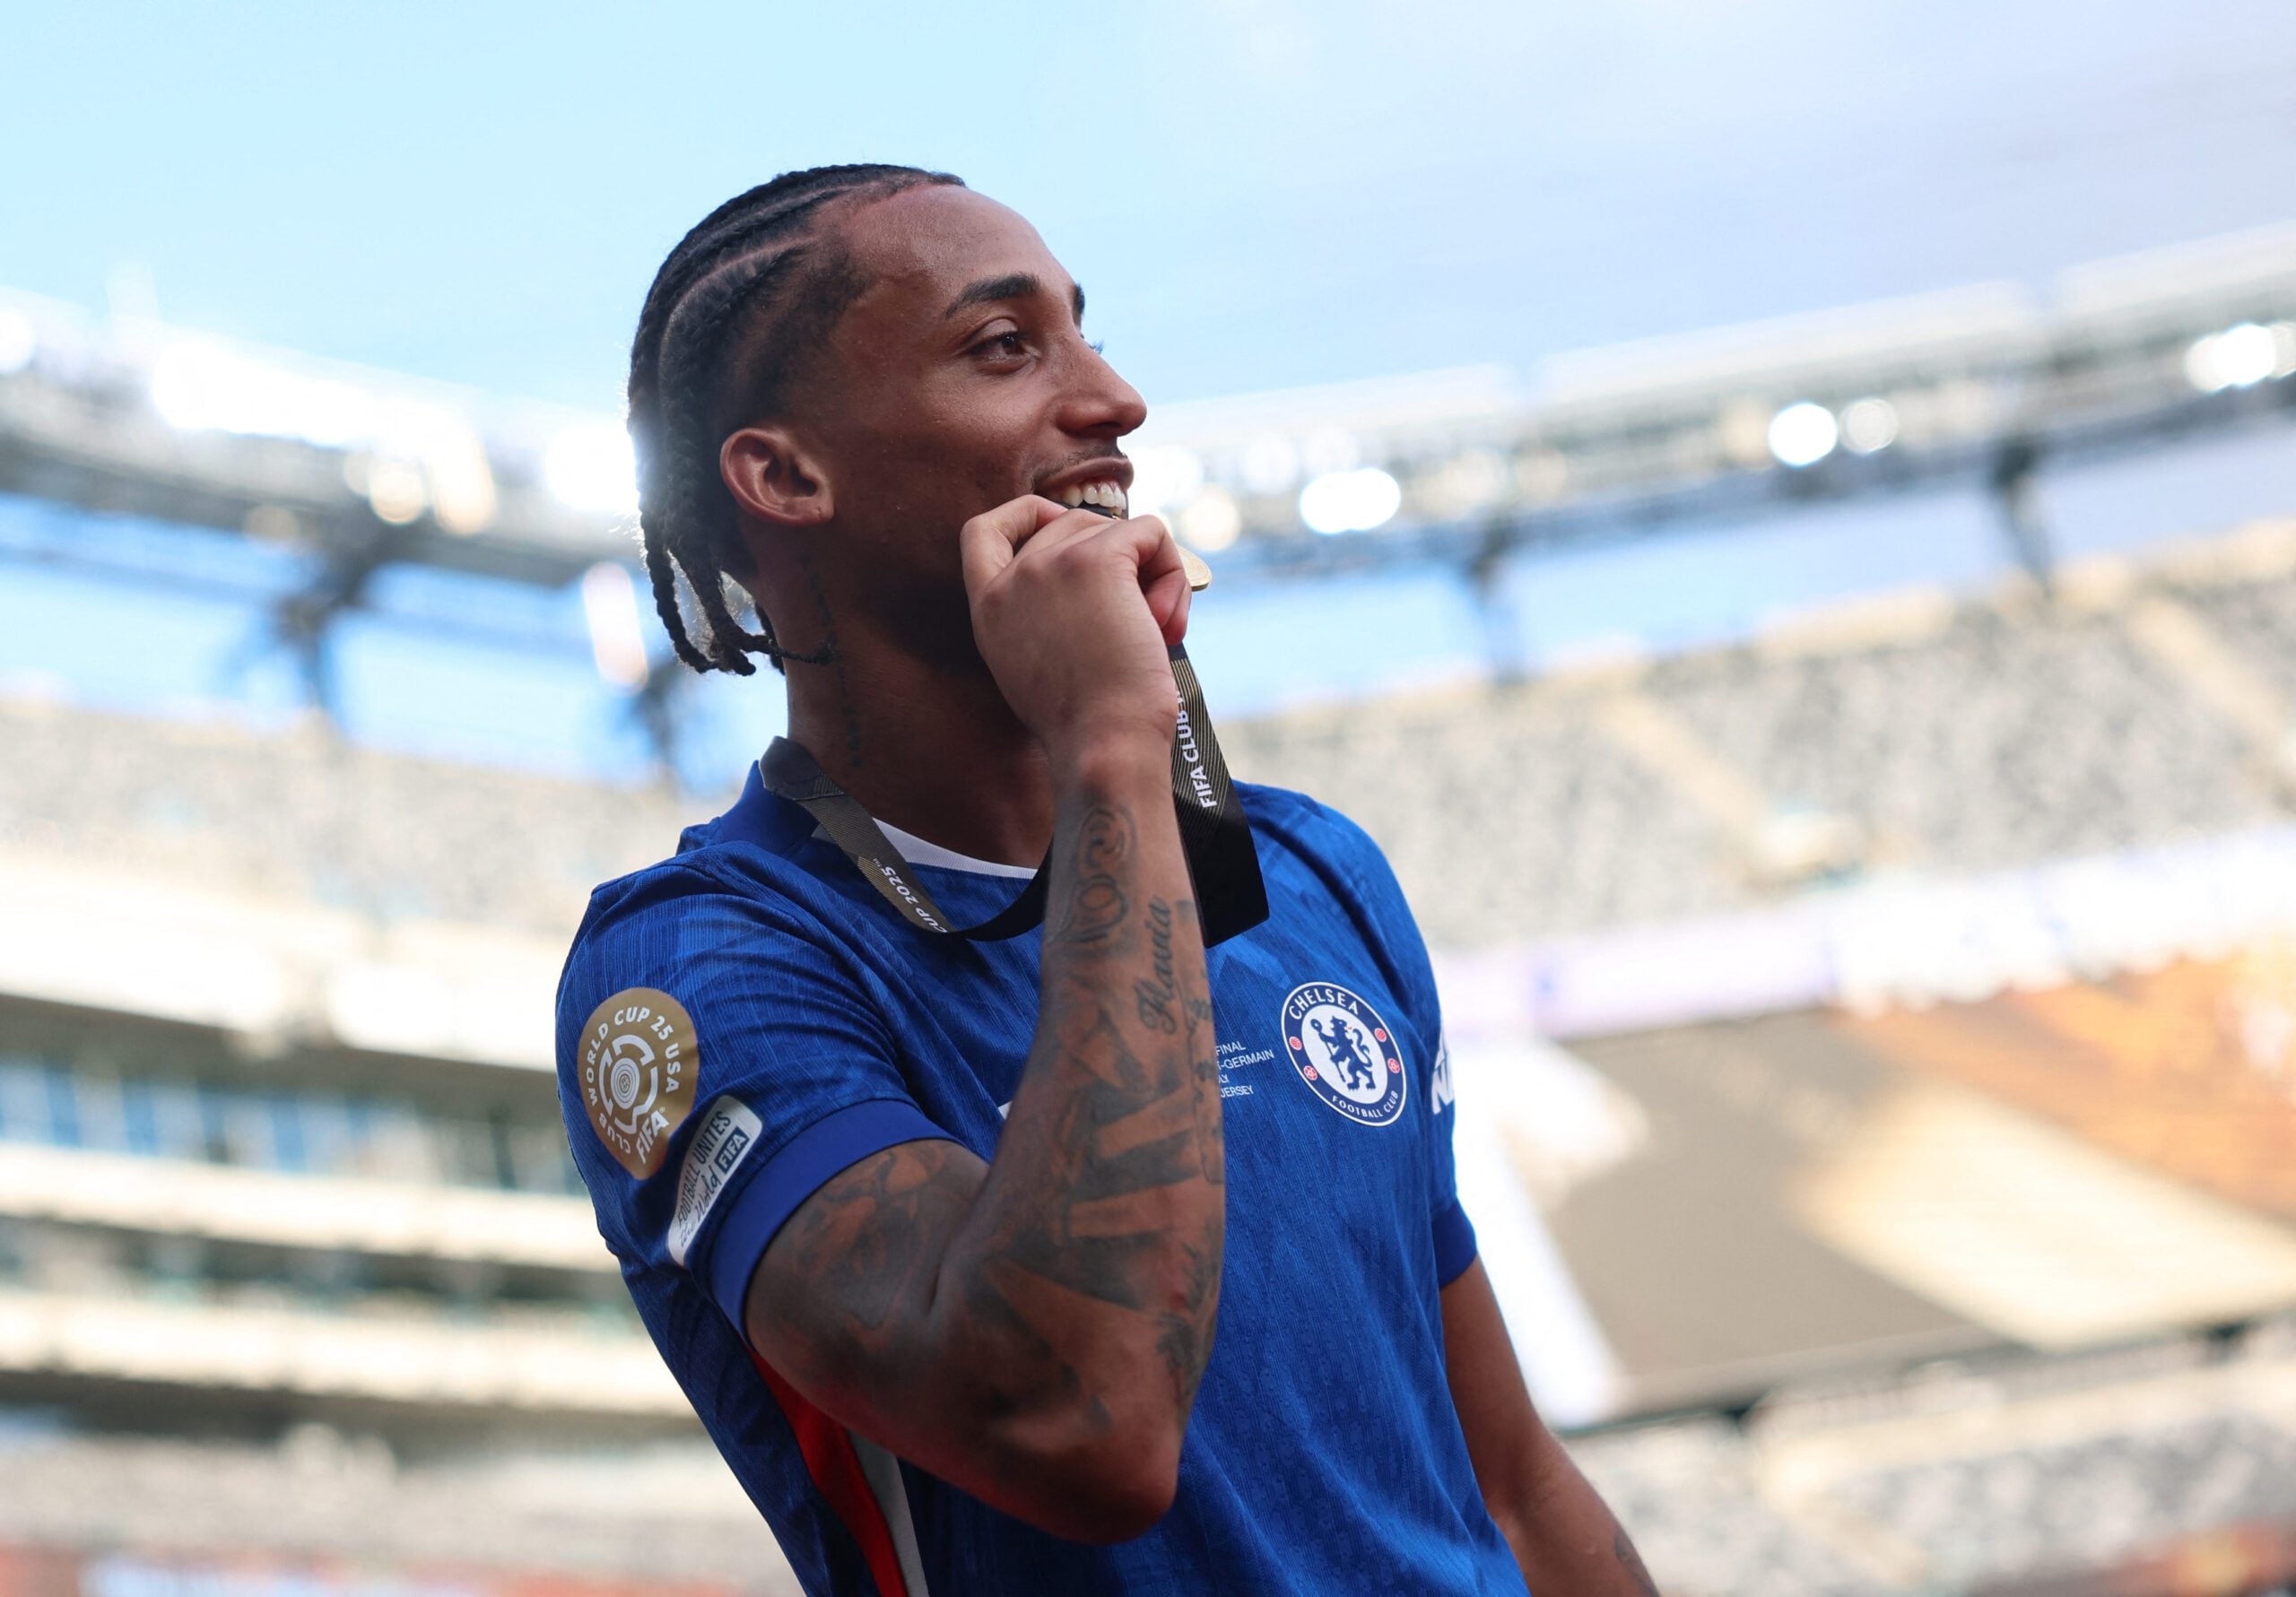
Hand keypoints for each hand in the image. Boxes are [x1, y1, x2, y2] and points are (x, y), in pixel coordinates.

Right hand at [960, 495, 1192, 758]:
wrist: (1103, 746)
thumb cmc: (1088, 725)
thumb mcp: (1039, 664)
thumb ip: (1045, 614)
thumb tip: (1100, 572)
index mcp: (989, 609)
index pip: (981, 531)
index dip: (1028, 516)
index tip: (1065, 529)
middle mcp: (1012, 579)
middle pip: (1074, 524)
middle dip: (1117, 560)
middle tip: (1141, 620)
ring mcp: (1050, 562)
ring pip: (1119, 530)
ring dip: (1154, 575)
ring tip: (1156, 633)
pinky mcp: (1097, 558)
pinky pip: (1152, 533)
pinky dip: (1174, 571)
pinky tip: (1169, 624)